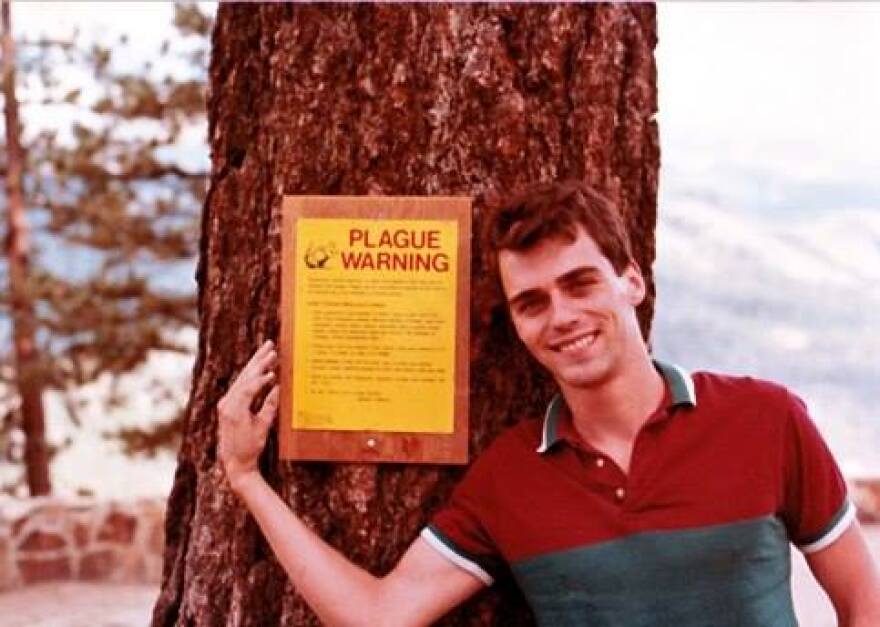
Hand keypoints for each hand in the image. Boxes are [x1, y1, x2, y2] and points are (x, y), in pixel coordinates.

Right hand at [217, 339, 279, 492]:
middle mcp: (229, 402)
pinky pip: (246, 393)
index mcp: (234, 402)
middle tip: (271, 344)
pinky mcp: (232, 413)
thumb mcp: (263, 422)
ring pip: (245, 380)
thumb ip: (269, 404)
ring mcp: (229, 406)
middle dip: (259, 359)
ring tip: (273, 355)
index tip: (271, 353)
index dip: (258, 365)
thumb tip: (279, 387)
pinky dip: (257, 383)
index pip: (247, 378)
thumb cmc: (250, 446)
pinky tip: (270, 376)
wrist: (239, 465)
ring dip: (259, 366)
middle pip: (245, 375)